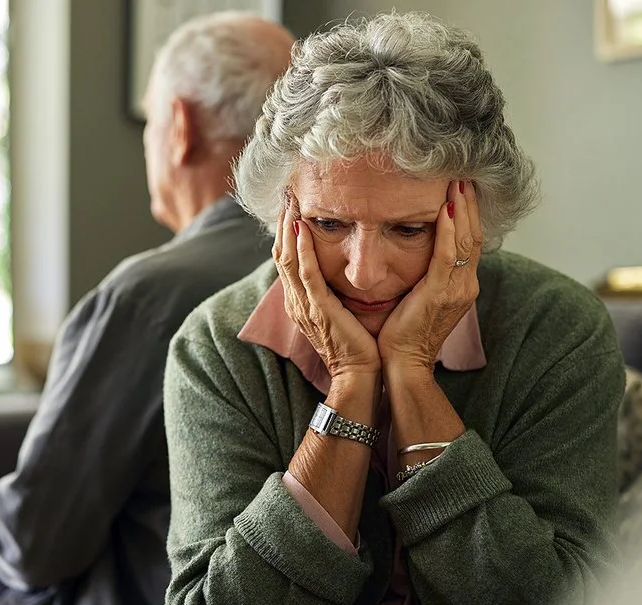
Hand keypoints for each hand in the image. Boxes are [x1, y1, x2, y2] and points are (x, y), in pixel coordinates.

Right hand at [274, 188, 380, 378]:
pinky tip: (301, 229)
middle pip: (280, 253)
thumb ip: (334, 289)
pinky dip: (302, 251)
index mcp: (300, 301)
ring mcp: (305, 305)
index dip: (285, 230)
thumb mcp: (340, 311)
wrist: (360, 374)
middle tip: (286, 192)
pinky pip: (306, 275)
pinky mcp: (319, 310)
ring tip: (289, 201)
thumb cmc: (357, 344)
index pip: (286, 258)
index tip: (291, 203)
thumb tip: (342, 266)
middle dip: (282, 222)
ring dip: (287, 228)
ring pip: (287, 260)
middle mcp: (296, 301)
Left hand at [377, 180, 481, 372]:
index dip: (468, 213)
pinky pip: (448, 255)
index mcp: (461, 285)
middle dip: (469, 204)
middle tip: (463, 175)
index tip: (462, 188)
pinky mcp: (441, 294)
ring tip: (457, 182)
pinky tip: (445, 209)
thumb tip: (418, 249)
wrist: (403, 363)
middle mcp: (466, 285)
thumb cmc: (404, 331)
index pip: (470, 241)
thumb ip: (427, 273)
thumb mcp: (420, 296)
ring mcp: (457, 290)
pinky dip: (449, 230)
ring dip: (461, 209)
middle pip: (473, 235)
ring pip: (466, 241)